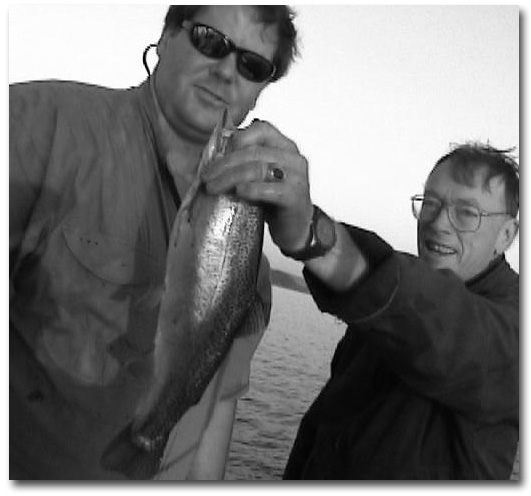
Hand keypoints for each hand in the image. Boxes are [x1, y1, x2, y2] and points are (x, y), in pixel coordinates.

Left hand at [202, 119, 313, 253]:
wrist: (295, 229)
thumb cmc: (274, 202)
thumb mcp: (258, 178)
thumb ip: (243, 164)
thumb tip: (210, 158)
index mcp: (285, 147)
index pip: (261, 129)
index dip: (237, 139)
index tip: (216, 156)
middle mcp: (293, 158)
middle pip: (253, 152)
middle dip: (225, 163)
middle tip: (206, 176)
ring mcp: (296, 177)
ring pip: (258, 169)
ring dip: (230, 178)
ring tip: (213, 188)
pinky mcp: (295, 197)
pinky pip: (270, 189)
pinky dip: (251, 189)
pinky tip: (239, 192)